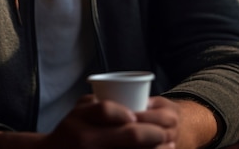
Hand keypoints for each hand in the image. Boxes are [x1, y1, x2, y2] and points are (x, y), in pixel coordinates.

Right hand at [41, 94, 177, 147]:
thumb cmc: (69, 130)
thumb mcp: (77, 110)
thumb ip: (98, 102)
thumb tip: (128, 95)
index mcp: (81, 121)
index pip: (107, 111)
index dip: (127, 113)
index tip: (140, 116)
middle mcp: (87, 141)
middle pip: (129, 137)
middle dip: (153, 134)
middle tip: (164, 132)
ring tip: (169, 146)